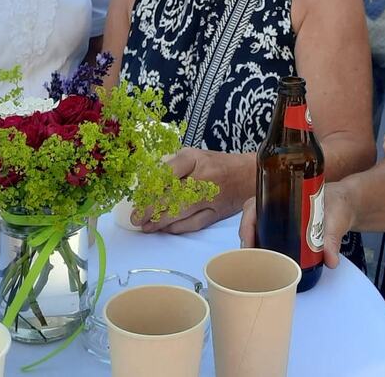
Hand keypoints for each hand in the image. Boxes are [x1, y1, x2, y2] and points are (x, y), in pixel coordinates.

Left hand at [133, 148, 253, 234]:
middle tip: (136, 217)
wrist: (248, 174)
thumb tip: (149, 180)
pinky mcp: (216, 213)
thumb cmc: (217, 163)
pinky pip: (193, 224)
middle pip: (172, 195)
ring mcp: (211, 197)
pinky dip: (177, 228)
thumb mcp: (195, 154)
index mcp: (195, 159)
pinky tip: (164, 229)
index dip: (151, 187)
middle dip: (151, 209)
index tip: (139, 195)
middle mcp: (203, 177)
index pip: (168, 173)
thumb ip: (173, 165)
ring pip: (181, 212)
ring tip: (145, 226)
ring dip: (160, 221)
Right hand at [238, 181, 356, 269]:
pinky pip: (268, 234)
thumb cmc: (338, 204)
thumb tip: (330, 261)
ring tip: (255, 264)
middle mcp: (277, 203)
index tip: (247, 242)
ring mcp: (280, 216)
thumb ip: (333, 239)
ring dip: (253, 244)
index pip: (253, 205)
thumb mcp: (336, 219)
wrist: (347, 204)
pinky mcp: (287, 228)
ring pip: (257, 228)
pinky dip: (263, 247)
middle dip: (247, 238)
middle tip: (250, 260)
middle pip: (251, 219)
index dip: (246, 223)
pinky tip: (266, 262)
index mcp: (283, 193)